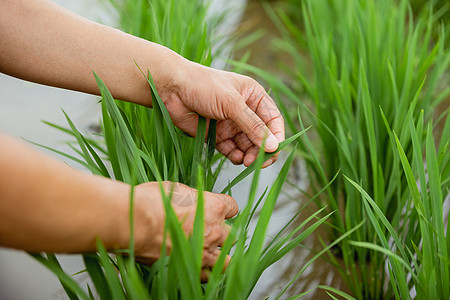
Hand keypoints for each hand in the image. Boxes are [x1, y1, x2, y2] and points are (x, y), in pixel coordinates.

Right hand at [133, 181, 237, 277]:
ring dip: (220, 255)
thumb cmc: (151, 202)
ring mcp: (205, 251)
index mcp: (213, 207)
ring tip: (209, 252)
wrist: (135, 220)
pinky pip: (210, 275)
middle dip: (222, 233)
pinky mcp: (192, 268)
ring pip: (228, 259)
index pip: (232, 207)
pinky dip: (207, 272)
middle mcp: (214, 229)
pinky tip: (201, 267)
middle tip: (210, 231)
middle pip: (231, 234)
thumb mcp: (177, 189)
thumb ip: (192, 198)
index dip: (225, 209)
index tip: (220, 211)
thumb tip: (193, 200)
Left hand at [160, 61, 284, 167]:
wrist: (171, 89)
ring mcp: (231, 124)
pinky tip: (236, 158)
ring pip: (248, 146)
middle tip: (258, 162)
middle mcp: (245, 111)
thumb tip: (273, 146)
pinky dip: (236, 156)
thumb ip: (252, 126)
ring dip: (250, 155)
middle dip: (262, 150)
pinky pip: (232, 150)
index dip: (276, 137)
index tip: (274, 151)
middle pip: (262, 137)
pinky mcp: (217, 135)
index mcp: (253, 96)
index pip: (273, 120)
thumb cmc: (203, 86)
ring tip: (246, 161)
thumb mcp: (231, 103)